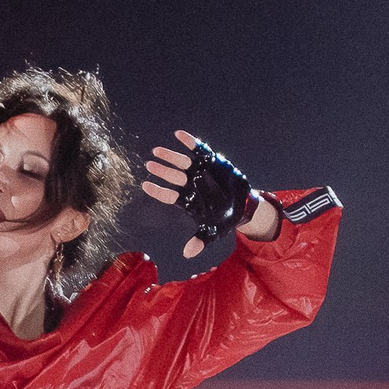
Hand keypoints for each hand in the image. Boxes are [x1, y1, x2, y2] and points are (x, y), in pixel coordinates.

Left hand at [141, 129, 252, 258]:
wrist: (243, 205)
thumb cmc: (224, 219)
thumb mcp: (212, 231)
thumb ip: (200, 240)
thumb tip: (187, 254)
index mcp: (187, 200)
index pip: (168, 195)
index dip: (157, 190)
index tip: (145, 185)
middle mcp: (190, 185)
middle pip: (172, 176)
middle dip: (161, 171)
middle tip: (149, 165)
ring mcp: (199, 172)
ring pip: (181, 162)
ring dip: (170, 156)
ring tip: (156, 151)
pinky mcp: (211, 162)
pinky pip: (198, 150)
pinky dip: (189, 142)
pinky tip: (178, 135)